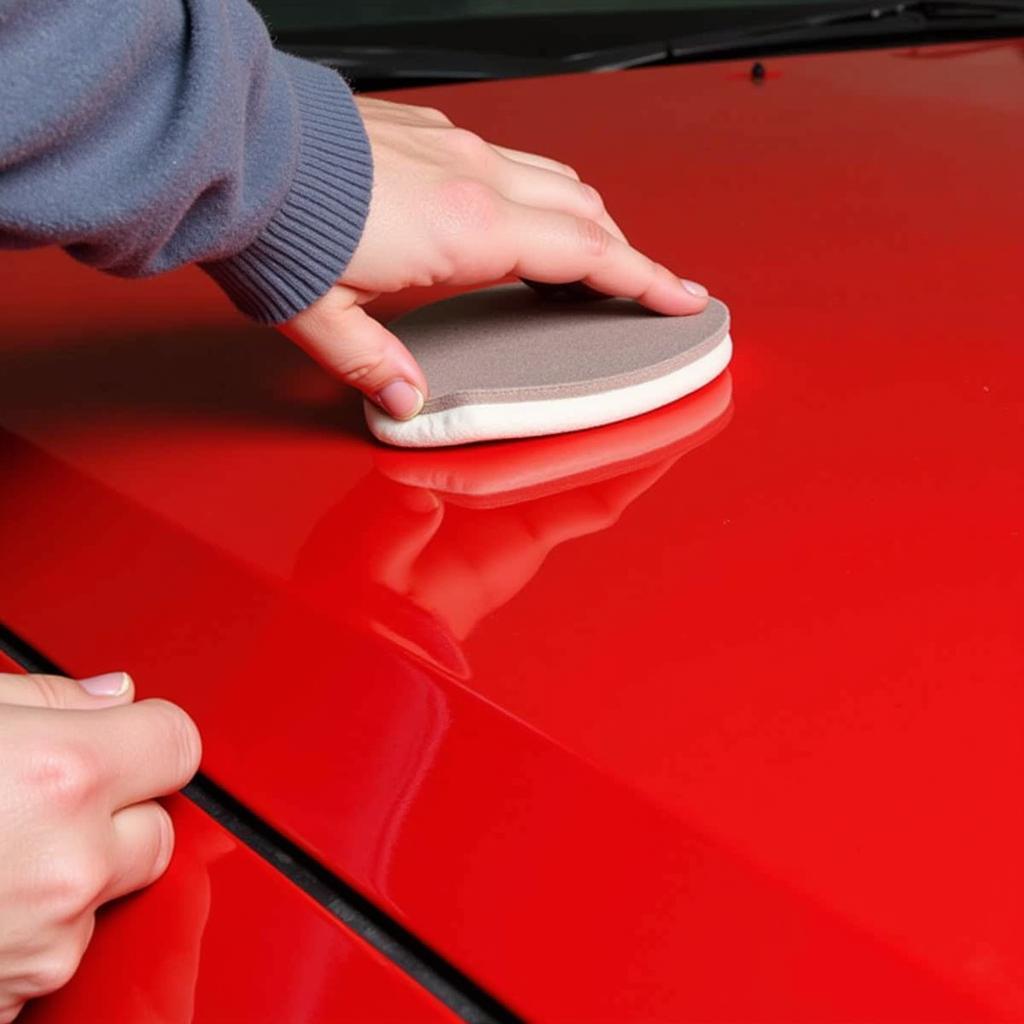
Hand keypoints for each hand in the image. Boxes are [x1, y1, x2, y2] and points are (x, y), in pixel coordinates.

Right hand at [0, 672, 200, 1021]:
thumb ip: (50, 699)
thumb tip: (112, 698)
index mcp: (64, 776)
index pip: (179, 743)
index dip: (149, 737)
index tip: (126, 738)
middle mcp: (73, 864)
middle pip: (158, 828)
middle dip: (118, 813)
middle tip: (41, 802)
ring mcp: (50, 942)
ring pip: (109, 894)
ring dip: (73, 878)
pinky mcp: (21, 999)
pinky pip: (62, 953)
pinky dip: (34, 933)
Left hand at [279, 96, 708, 419]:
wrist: (238, 143)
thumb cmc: (281, 222)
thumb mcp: (325, 319)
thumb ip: (374, 365)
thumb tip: (407, 401)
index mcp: (471, 231)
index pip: (588, 256)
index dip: (645, 280)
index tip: (685, 296)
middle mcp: (477, 180)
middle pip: (585, 213)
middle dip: (624, 252)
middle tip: (641, 287)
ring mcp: (457, 148)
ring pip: (555, 177)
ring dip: (586, 218)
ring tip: (590, 254)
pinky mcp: (431, 131)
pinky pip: (513, 158)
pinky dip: (538, 191)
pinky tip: (514, 213)